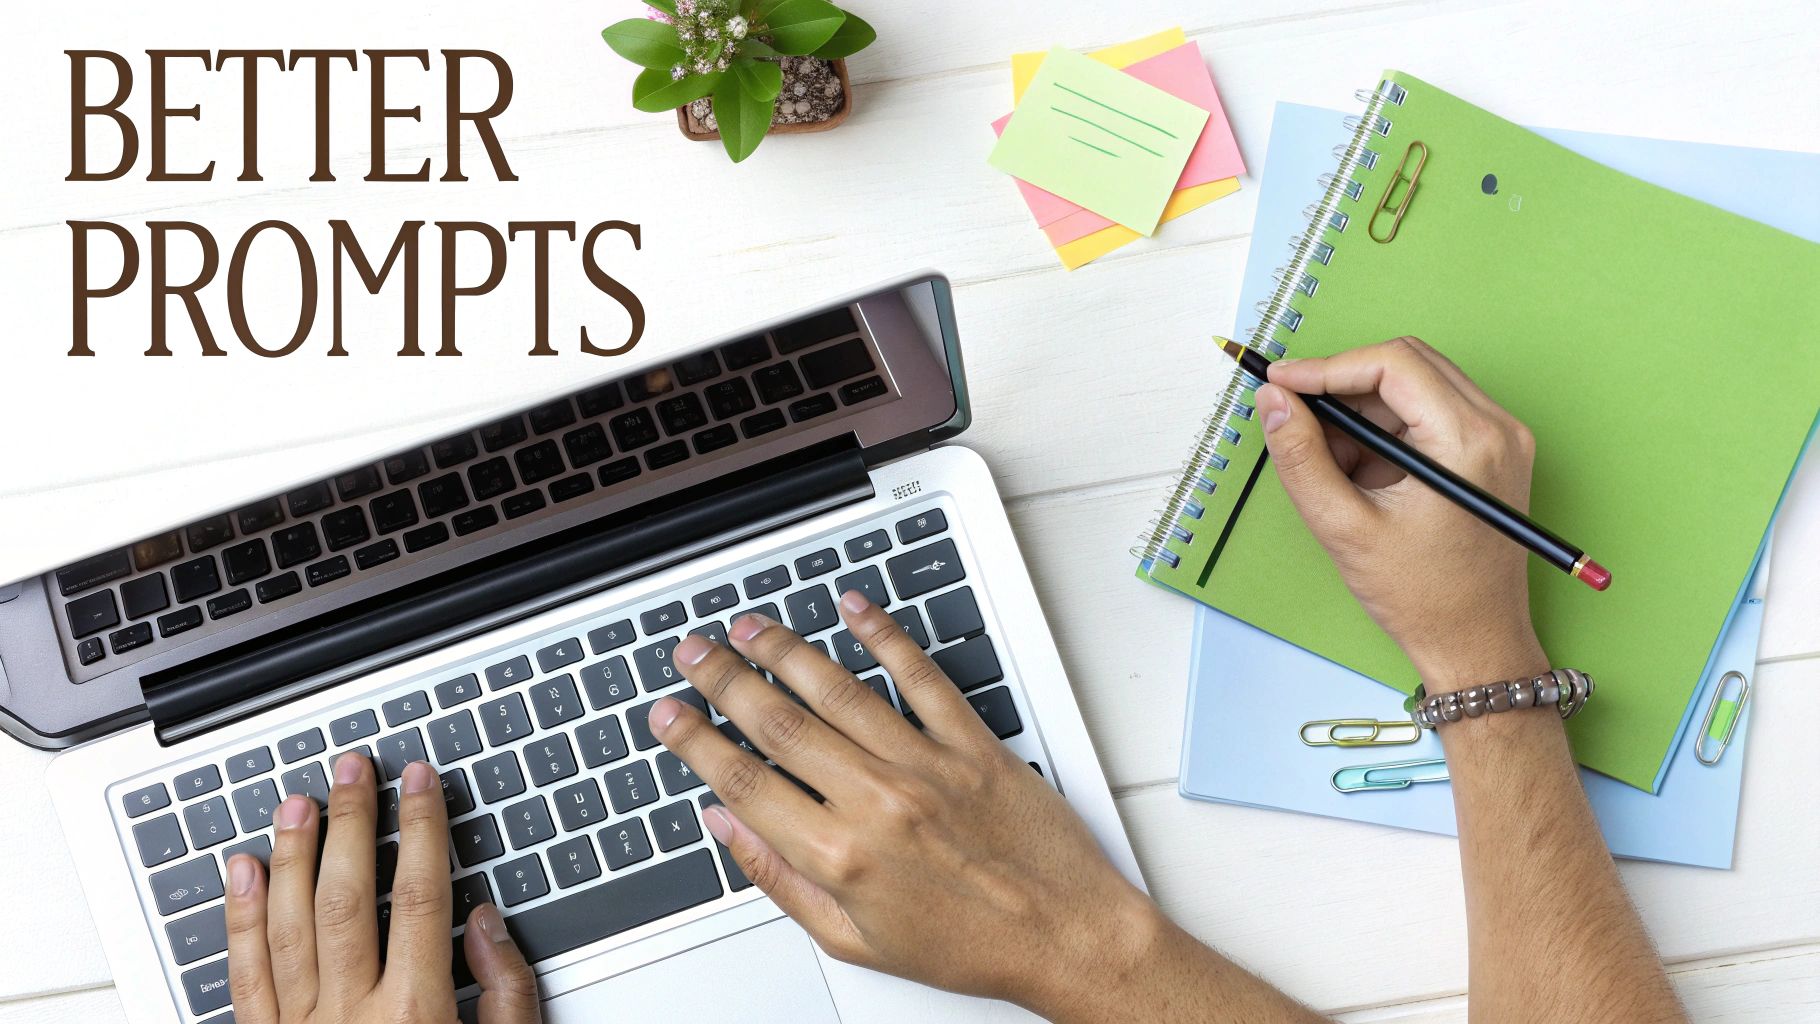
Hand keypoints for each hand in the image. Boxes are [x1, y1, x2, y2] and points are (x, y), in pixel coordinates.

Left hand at [225, 754, 541, 1023]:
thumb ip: (507, 996)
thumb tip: (486, 922)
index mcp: (418, 1016)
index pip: (422, 895)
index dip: (423, 829)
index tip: (423, 781)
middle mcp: (351, 1019)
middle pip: (349, 896)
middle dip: (352, 822)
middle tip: (353, 767)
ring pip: (288, 925)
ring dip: (293, 855)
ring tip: (297, 801)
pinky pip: (243, 977)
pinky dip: (239, 919)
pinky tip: (244, 873)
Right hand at [648, 594, 1164, 1019]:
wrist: (1066, 937)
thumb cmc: (969, 947)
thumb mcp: (855, 940)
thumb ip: (782, 881)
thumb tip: (728, 829)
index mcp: (841, 856)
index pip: (743, 783)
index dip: (696, 742)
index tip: (668, 715)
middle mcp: (878, 801)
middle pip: (780, 722)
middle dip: (725, 680)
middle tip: (692, 652)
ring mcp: (927, 765)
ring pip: (839, 690)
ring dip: (785, 650)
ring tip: (749, 626)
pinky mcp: (973, 744)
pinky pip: (920, 676)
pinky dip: (884, 636)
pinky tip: (854, 610)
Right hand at [1256, 336, 1545, 685]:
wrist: (1476, 643)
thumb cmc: (1424, 597)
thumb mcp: (1345, 527)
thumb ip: (1301, 458)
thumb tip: (1274, 401)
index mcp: (1470, 442)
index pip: (1393, 363)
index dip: (1328, 366)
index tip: (1283, 382)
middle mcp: (1498, 428)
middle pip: (1407, 365)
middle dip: (1343, 385)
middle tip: (1295, 414)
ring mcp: (1501, 439)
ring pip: (1415, 386)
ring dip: (1362, 412)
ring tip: (1328, 463)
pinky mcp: (1492, 454)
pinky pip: (1429, 414)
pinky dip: (1385, 432)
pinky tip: (1360, 476)